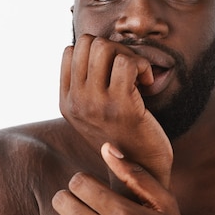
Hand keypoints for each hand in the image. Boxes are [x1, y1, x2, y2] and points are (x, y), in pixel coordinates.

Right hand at [60, 34, 171, 187]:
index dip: (97, 51)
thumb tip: (94, 45)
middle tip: (130, 69)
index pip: (71, 49)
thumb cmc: (124, 136)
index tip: (113, 71)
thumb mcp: (94, 112)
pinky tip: (148, 83)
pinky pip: (127, 63)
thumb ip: (88, 84)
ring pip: (105, 47)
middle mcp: (76, 102)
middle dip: (115, 48)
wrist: (140, 171)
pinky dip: (143, 65)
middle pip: (88, 43)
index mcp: (67, 101)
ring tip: (139, 76)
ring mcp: (96, 104)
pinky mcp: (121, 107)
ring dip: (129, 55)